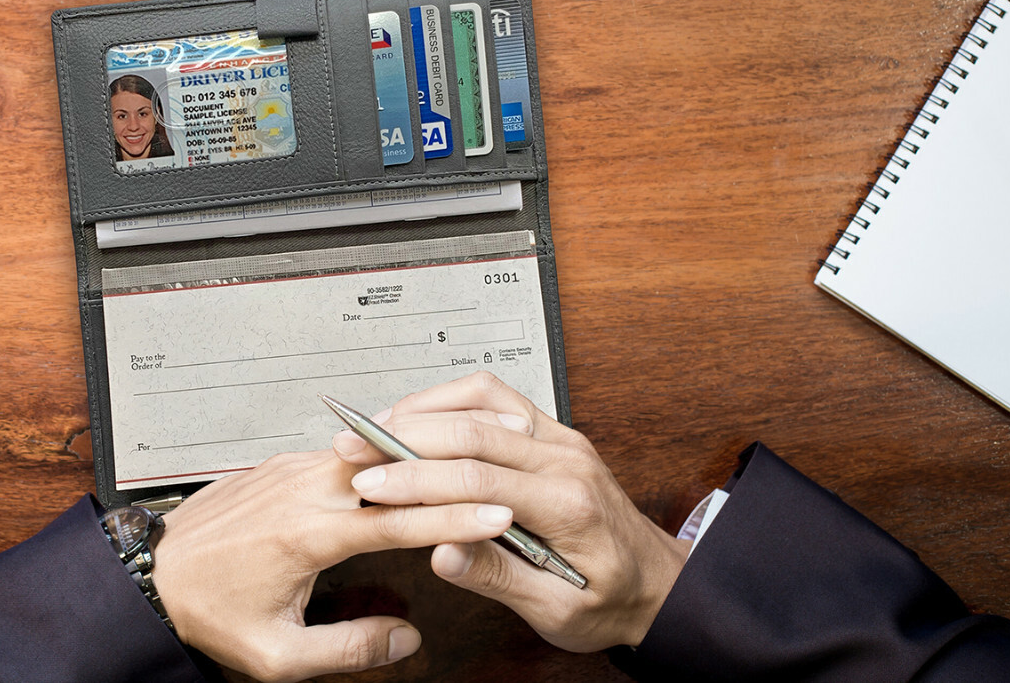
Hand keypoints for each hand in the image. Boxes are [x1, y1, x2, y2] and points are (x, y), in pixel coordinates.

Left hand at [153, 447, 515, 681]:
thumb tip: (404, 639)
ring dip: (412, 460)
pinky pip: (340, 453)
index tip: (496, 512)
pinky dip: (378, 460)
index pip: (398, 518)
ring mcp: (288, 471)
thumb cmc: (208, 611)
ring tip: (461, 467)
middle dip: (445, 471)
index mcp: (306, 534)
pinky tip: (401, 470)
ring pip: (366, 453)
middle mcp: (299, 490)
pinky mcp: (279, 466)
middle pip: (390, 468)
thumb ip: (348, 648)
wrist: (150, 573)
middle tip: (495, 474)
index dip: (454, 515)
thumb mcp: (278, 654)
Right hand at [331, 372, 688, 651]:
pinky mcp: (548, 431)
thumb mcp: (556, 612)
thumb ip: (498, 577)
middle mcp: (566, 458)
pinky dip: (449, 398)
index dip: (415, 479)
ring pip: (482, 398)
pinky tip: (416, 415)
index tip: (371, 485)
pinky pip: (495, 396)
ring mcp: (559, 438)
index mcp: (568, 504)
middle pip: (472, 429)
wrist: (657, 584)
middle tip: (352, 448)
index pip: (479, 477)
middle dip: (403, 437)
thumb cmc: (611, 600)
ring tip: (373, 427)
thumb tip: (442, 551)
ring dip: (422, 408)